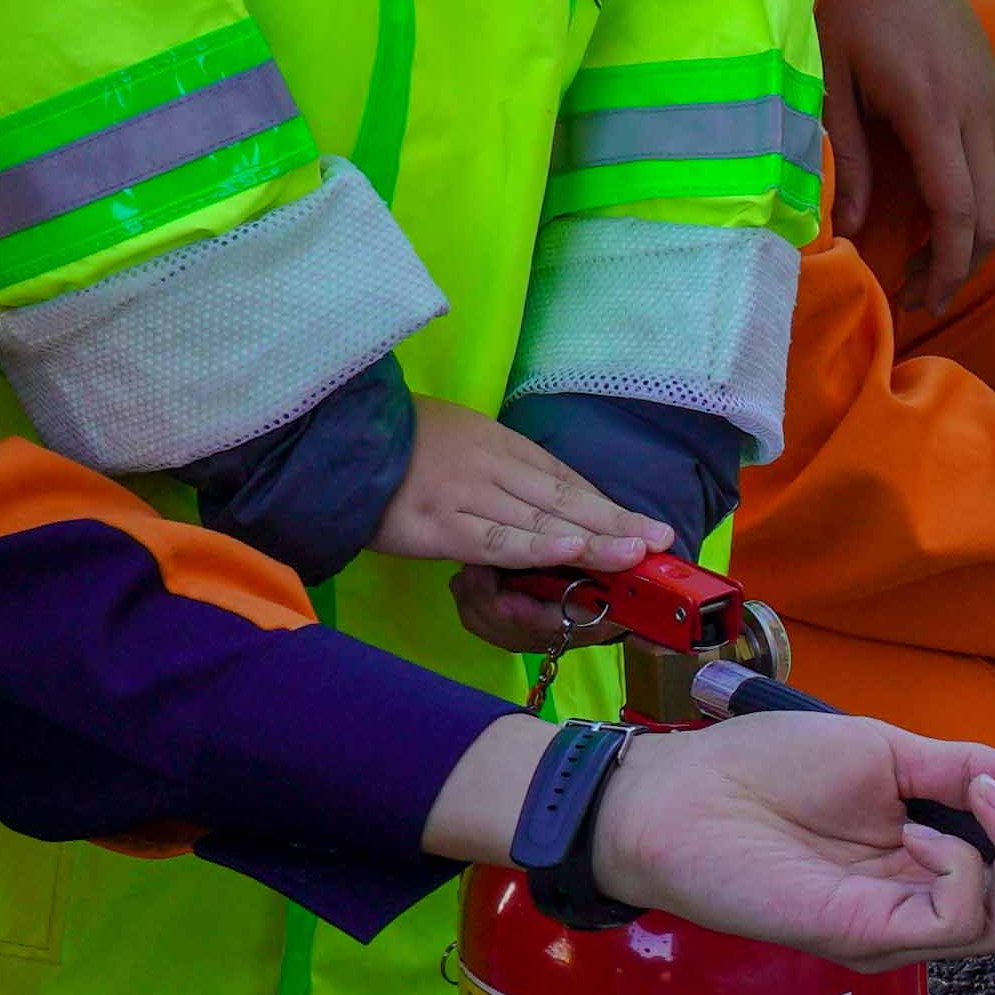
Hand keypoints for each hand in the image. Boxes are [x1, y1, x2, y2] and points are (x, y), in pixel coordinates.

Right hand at [382, 399, 650, 575]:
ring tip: (634, 553)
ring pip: (538, 520)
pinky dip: (536, 547)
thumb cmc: (395, 446)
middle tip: (659, 541)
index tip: (643, 526)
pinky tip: (572, 551)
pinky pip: (494, 540)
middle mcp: (489, 465)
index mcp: (497, 443)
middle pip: (562, 498)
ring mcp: (464, 495)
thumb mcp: (456, 442)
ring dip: (591, 539)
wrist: (334, 442)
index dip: (604, 505)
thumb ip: (496, 469)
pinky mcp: (437, 525)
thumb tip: (539, 501)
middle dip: (614, 522)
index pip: (562, 478)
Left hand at [597, 707, 994, 964]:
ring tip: (978, 799)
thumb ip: (966, 769)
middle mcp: (923, 904)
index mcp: (931, 859)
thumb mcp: (887, 750)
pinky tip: (924, 831)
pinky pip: (962, 919)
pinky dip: (967, 865)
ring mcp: (899, 927)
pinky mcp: (869, 936)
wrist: (678, 794)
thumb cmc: (763, 768)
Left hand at [815, 0, 994, 294]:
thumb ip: (850, 156)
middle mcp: (975, 109)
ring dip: (981, 239)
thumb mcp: (832, 80)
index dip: (945, 265)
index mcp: (932, 108)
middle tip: (921, 294)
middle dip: (962, 266)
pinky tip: (963, 217)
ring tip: (939, 264)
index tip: (919, 298)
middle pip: (991, 213)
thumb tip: (854, 228)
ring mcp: (994, 99)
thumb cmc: (848, 4)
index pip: (958, 210)